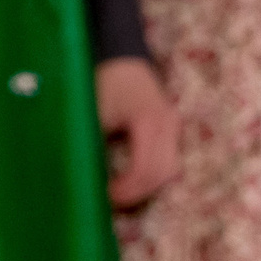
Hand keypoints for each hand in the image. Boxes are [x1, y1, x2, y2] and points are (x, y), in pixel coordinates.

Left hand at [96, 56, 181, 206]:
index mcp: (148, 120)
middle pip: (162, 173)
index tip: (105, 197)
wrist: (121, 58)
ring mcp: (174, 126)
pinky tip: (135, 181)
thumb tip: (87, 181)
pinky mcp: (173, 128)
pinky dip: (154, 176)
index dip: (127, 189)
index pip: (145, 168)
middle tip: (112, 201)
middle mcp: (168, 124)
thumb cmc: (105, 84)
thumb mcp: (93, 114)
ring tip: (123, 193)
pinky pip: (171, 160)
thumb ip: (92, 147)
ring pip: (171, 170)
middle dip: (138, 193)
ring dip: (148, 187)